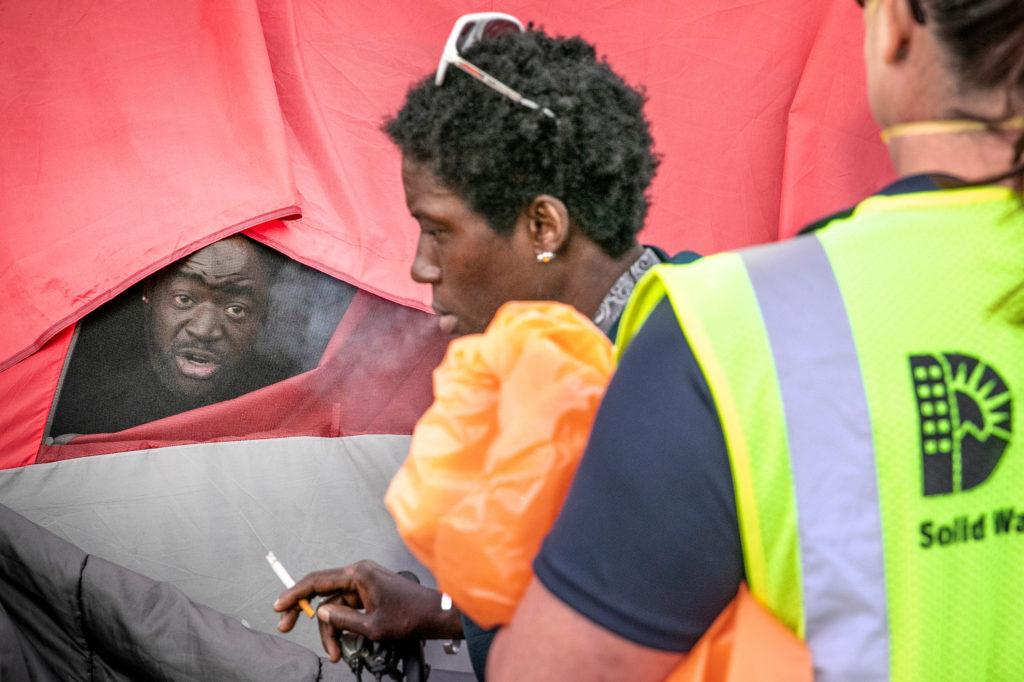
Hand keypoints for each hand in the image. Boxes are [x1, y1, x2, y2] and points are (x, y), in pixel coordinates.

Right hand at [273, 559, 462, 661]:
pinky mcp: (370, 593)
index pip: (317, 580)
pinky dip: (342, 626)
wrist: (436, 615)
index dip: (295, 593)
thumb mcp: (372, 625)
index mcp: (359, 573)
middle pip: (322, 592)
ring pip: (334, 606)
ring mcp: (364, 583)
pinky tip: (341, 643)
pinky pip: (347, 608)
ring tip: (334, 652)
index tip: (279, 606)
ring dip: (330, 630)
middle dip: (306, 613)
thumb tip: (321, 614)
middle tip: (287, 627)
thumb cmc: (411, 615)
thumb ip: (342, 619)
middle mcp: (359, 573)